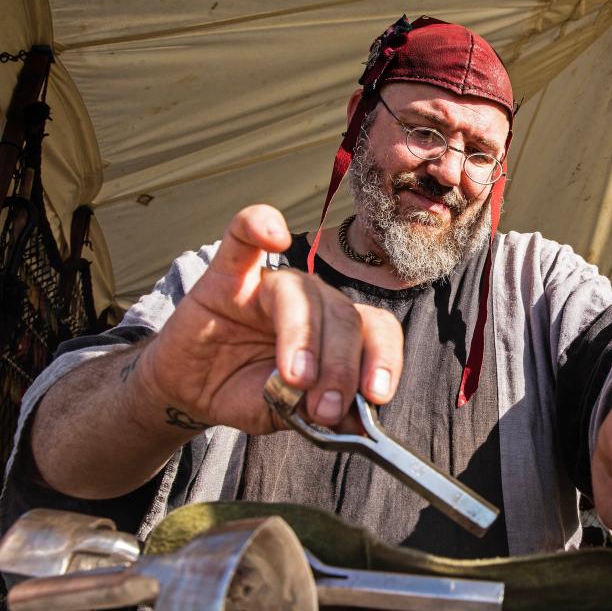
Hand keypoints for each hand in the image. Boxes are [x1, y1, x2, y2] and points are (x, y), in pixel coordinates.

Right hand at [136, 205, 403, 432]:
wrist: (187, 389)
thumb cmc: (244, 391)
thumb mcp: (285, 414)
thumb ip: (319, 414)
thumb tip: (359, 426)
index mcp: (337, 330)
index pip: (375, 331)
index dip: (383, 359)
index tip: (376, 397)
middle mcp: (313, 300)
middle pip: (343, 316)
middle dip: (340, 367)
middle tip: (325, 409)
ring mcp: (270, 283)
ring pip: (301, 295)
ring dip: (305, 339)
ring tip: (295, 380)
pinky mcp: (225, 273)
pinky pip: (243, 236)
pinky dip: (259, 226)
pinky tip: (274, 234)